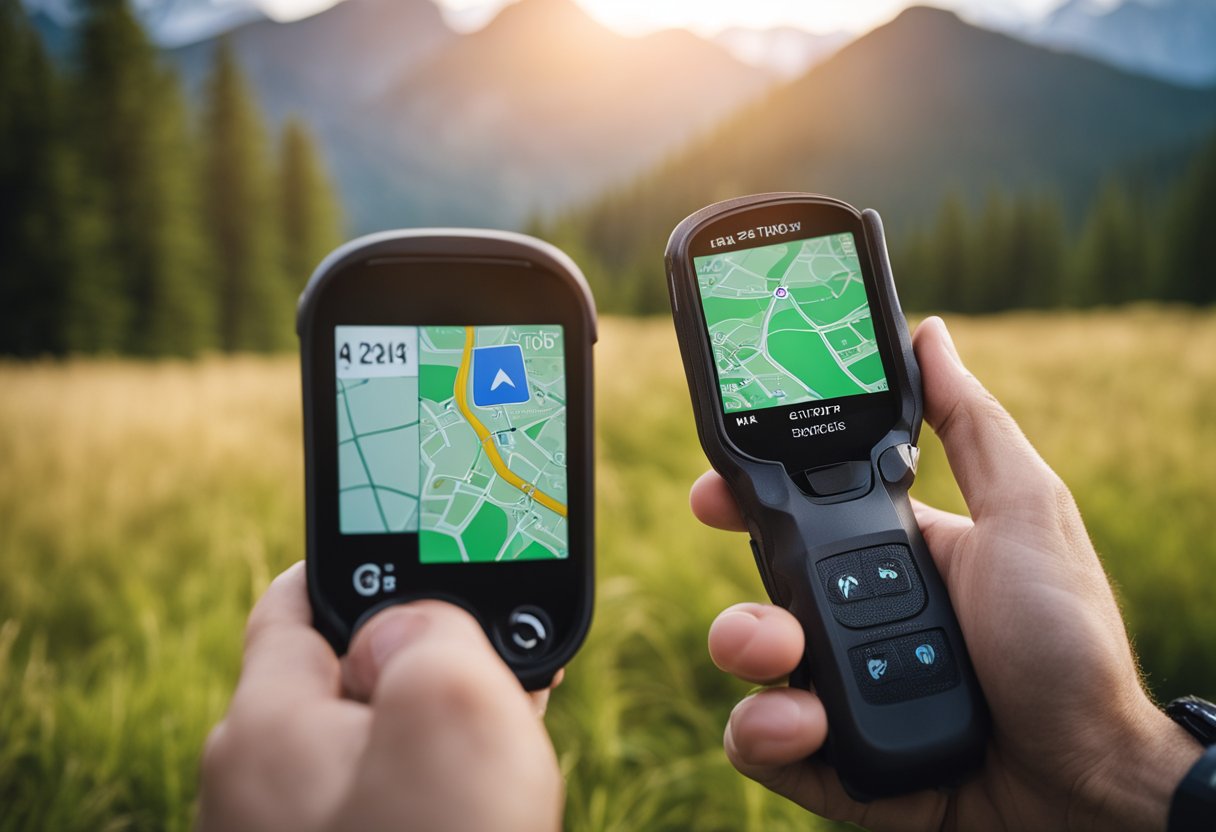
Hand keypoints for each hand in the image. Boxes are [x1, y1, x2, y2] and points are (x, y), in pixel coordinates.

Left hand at [198, 563, 562, 831]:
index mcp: (263, 732)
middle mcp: (258, 787)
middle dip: (423, 649)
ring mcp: (292, 831)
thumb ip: (429, 631)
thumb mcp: (455, 717)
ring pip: (369, 740)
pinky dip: (429, 775)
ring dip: (435, 719)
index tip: (428, 544)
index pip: (293, 602)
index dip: (364, 559)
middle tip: (502, 649)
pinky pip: (380, 795)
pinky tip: (484, 780)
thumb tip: (405, 627)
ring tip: (512, 712)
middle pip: (341, 672)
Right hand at [694, 316, 1201, 830]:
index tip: (712, 492)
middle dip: (742, 600)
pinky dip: (768, 735)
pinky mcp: (835, 762)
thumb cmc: (1072, 642)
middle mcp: (858, 623)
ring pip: (752, 670)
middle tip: (765, 611)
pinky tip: (808, 725)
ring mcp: (844, 693)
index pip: (799, 521)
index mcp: (893, 559)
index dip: (745, 501)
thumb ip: (970, 426)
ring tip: (791, 664)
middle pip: (761, 597)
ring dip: (750, 657)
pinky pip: (765, 744)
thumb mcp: (1025, 514)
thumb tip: (932, 335)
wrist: (1093, 783)